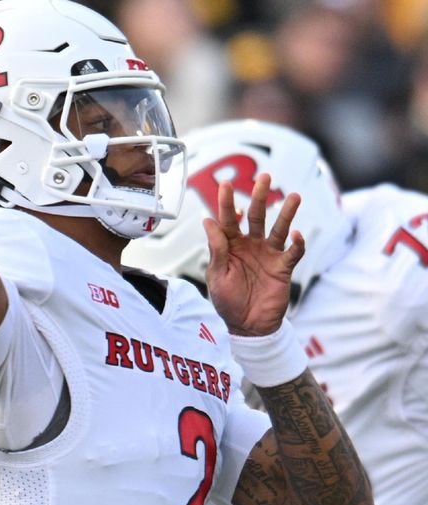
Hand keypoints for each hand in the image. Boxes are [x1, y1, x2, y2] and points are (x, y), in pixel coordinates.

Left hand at [203, 173, 303, 336]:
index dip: (227, 202)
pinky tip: (298, 234)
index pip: (228, 219)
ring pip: (278, 229)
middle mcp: (250, 245)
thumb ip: (217, 249)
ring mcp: (268, 255)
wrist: (247, 326)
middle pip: (257, 216)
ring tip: (294, 196)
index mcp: (230, 246)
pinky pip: (293, 252)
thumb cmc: (227, 302)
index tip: (225, 184)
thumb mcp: (217, 275)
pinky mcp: (283, 267)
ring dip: (286, 213)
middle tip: (265, 177)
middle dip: (260, 197)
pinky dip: (297, 243)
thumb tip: (207, 221)